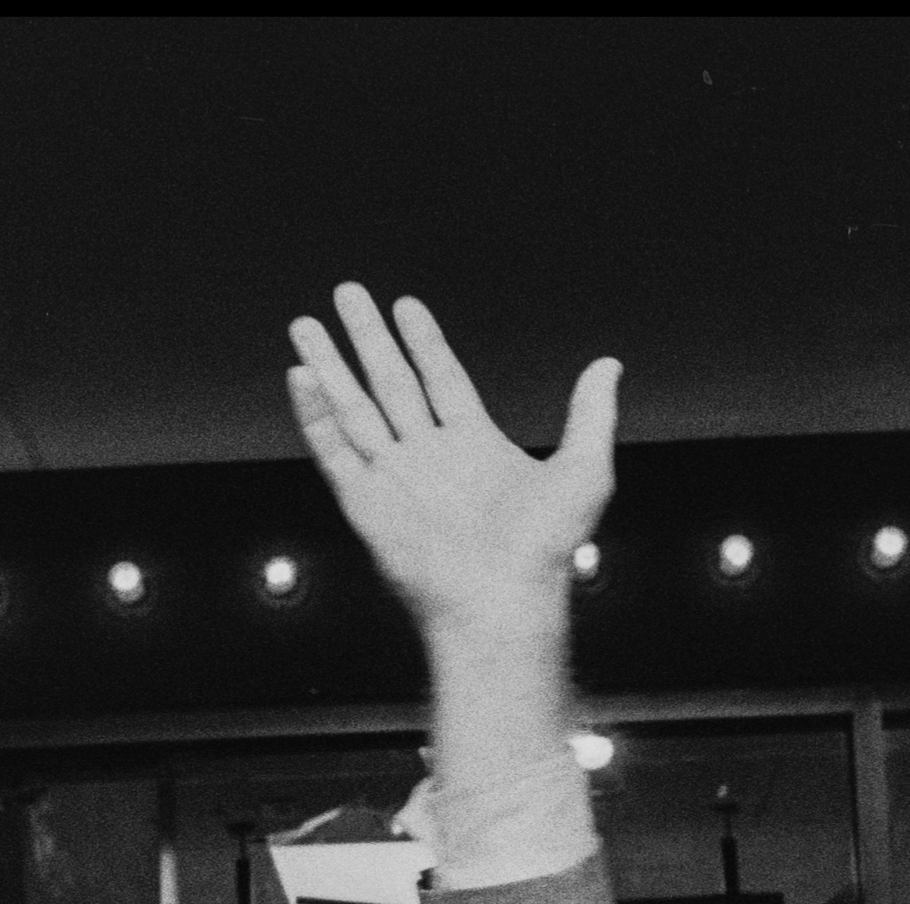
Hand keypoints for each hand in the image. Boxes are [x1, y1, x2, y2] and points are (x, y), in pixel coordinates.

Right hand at [287, 285, 617, 651]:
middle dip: (368, 337)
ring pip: (354, 407)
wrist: (501, 604)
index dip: (424, 341)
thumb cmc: (545, 552)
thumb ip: (590, 414)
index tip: (406, 305)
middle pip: (391, 382)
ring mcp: (394, 479)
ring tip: (306, 323)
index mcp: (474, 446)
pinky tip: (301, 375)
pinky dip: (314, 414)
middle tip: (348, 293)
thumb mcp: (583, 471)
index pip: (441, 378)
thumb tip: (609, 365)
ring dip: (330, 365)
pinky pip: (333, 450)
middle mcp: (429, 457)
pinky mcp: (365, 503)